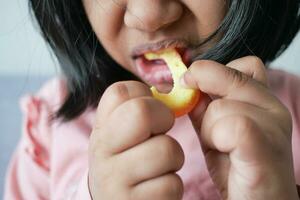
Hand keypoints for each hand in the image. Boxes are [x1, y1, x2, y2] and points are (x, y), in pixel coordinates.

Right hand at [88, 81, 183, 199]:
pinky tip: (155, 188)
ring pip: (167, 149)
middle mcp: (101, 151)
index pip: (120, 92)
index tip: (150, 115)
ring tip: (158, 167)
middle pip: (142, 112)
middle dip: (164, 119)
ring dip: (173, 159)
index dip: (147, 97)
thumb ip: (138, 110)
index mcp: (101, 128)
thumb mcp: (122, 135)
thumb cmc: (126, 162)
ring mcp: (114, 179)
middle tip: (160, 134)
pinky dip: (171, 186)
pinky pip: (171, 184)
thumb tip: (169, 88)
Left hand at [182, 56, 298, 198]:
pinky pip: (230, 125)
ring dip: (208, 128)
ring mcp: (272, 127)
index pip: (244, 64)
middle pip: (230, 77)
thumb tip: (188, 85)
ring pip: (221, 106)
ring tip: (219, 147)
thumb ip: (205, 108)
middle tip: (205, 123)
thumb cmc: (236, 167)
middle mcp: (274, 108)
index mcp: (264, 101)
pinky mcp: (264, 149)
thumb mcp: (216, 130)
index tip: (193, 85)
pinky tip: (223, 152)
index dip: (214, 72)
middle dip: (205, 98)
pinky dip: (215, 138)